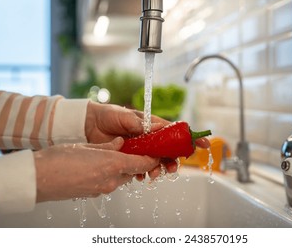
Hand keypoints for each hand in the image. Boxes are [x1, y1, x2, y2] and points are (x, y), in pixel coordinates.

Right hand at [34, 137, 159, 201]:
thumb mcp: (88, 146)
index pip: (143, 163)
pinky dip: (110, 174)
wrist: (39, 179)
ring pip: (121, 177)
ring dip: (122, 168)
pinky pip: (109, 183)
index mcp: (113, 165)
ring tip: (111, 156)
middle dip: (135, 161)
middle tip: (132, 149)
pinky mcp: (93, 194)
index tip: (156, 151)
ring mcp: (102, 189)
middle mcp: (111, 180)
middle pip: (133, 171)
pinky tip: (98, 166)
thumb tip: (120, 143)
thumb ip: (108, 146)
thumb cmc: (60, 159)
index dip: (152, 158)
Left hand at [84, 101, 209, 176]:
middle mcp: (149, 138)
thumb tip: (158, 127)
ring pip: (156, 161)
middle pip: (168, 151)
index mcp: (151, 125)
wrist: (89, 124)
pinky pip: (141, 167)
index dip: (190, 137)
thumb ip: (141, 123)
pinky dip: (143, 173)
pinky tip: (140, 176)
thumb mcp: (125, 116)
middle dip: (173, 161)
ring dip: (159, 169)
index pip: (174, 131)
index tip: (203, 144)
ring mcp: (140, 149)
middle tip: (171, 167)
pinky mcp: (129, 157)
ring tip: (153, 174)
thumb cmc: (108, 114)